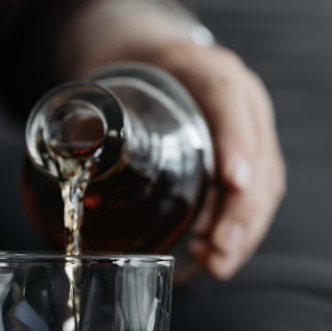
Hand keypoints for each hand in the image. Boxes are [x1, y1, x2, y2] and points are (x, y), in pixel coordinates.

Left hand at [60, 0, 285, 278]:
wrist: (155, 66)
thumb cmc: (132, 80)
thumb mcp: (111, 86)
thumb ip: (90, 114)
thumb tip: (66, 147)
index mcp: (207, 71)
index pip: (226, 99)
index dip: (235, 141)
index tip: (232, 182)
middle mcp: (241, 99)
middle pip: (256, 154)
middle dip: (241, 208)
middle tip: (218, 249)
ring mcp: (252, 130)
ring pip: (265, 183)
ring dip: (242, 229)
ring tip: (214, 263)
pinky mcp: (251, 159)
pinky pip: (257, 197)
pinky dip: (238, 229)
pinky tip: (212, 254)